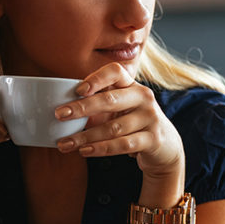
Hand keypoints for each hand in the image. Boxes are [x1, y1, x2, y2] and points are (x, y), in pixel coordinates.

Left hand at [54, 63, 183, 183]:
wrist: (165, 146)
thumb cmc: (133, 123)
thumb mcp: (120, 108)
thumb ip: (98, 105)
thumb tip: (63, 109)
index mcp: (132, 85)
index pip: (116, 72)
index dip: (96, 79)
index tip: (77, 90)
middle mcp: (144, 98)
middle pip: (110, 100)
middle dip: (82, 108)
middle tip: (59, 115)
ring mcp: (150, 118)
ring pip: (113, 127)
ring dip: (85, 136)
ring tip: (65, 143)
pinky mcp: (153, 139)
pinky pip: (123, 144)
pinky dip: (101, 148)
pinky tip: (85, 151)